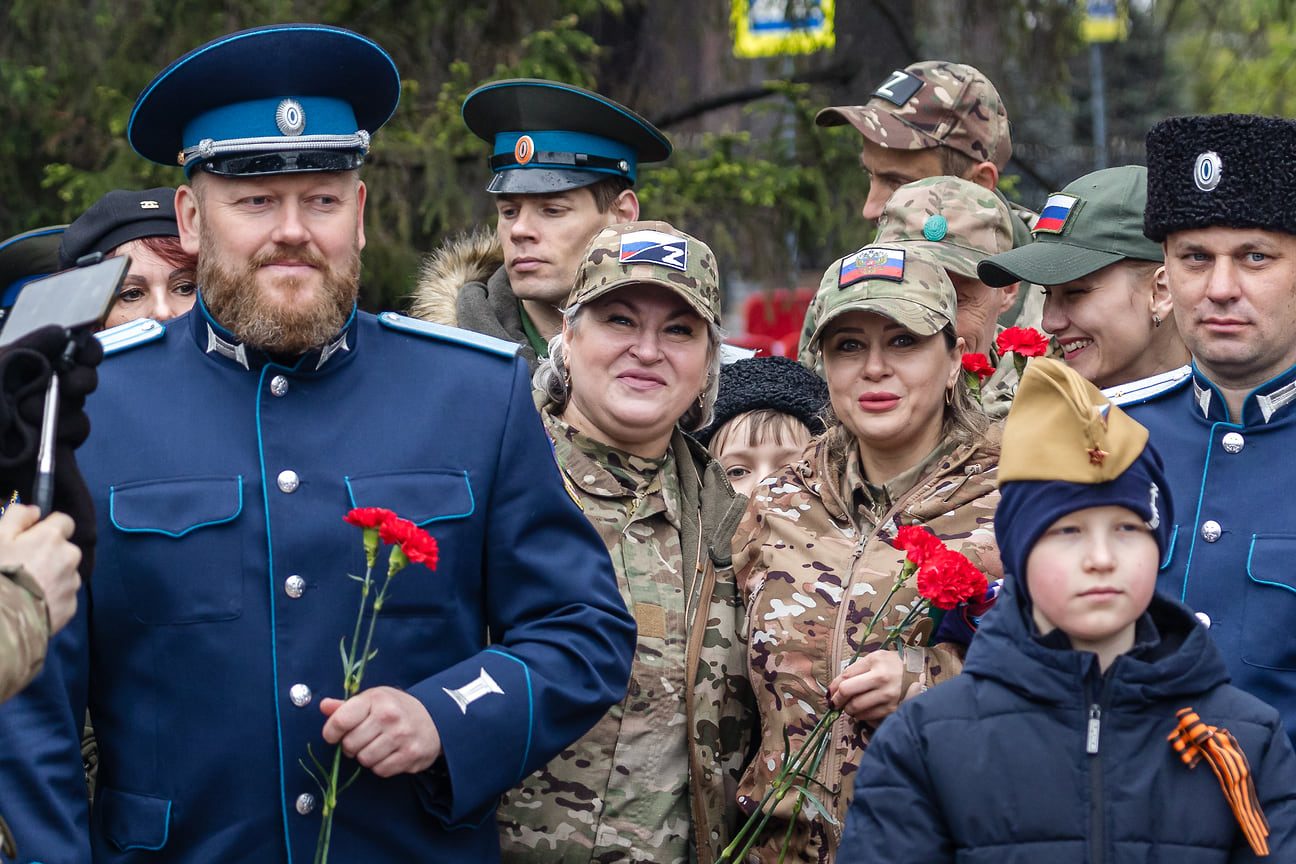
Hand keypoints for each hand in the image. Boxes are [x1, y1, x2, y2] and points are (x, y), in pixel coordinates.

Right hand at [0, 504, 79, 632]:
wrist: (2, 618)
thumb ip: (18, 517)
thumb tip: (35, 510)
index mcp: (53, 538)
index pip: (64, 521)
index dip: (48, 527)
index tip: (34, 536)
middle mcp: (69, 557)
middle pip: (65, 549)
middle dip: (49, 554)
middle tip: (24, 565)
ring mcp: (71, 583)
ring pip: (65, 573)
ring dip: (51, 576)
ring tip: (25, 586)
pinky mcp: (70, 606)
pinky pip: (63, 596)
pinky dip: (52, 597)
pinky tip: (31, 601)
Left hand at [320, 686, 441, 776]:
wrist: (436, 718)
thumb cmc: (397, 709)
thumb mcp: (374, 700)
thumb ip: (346, 706)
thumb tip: (324, 706)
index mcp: (376, 699)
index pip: (341, 720)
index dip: (331, 732)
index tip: (334, 735)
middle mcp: (389, 716)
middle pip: (350, 744)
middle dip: (351, 746)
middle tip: (362, 740)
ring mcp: (401, 736)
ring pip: (364, 759)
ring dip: (366, 757)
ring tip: (377, 746)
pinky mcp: (410, 755)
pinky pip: (380, 770)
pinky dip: (380, 766)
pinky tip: (389, 754)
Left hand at [828, 650, 920, 723]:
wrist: (919, 674)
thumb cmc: (892, 664)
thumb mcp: (874, 658)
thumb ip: (854, 670)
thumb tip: (833, 688)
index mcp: (875, 662)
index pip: (845, 677)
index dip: (834, 687)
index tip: (830, 693)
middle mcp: (882, 679)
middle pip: (848, 692)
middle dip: (837, 700)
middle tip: (835, 703)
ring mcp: (889, 696)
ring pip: (856, 708)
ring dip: (848, 709)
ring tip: (850, 706)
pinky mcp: (893, 709)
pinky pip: (868, 717)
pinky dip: (861, 715)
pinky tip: (863, 710)